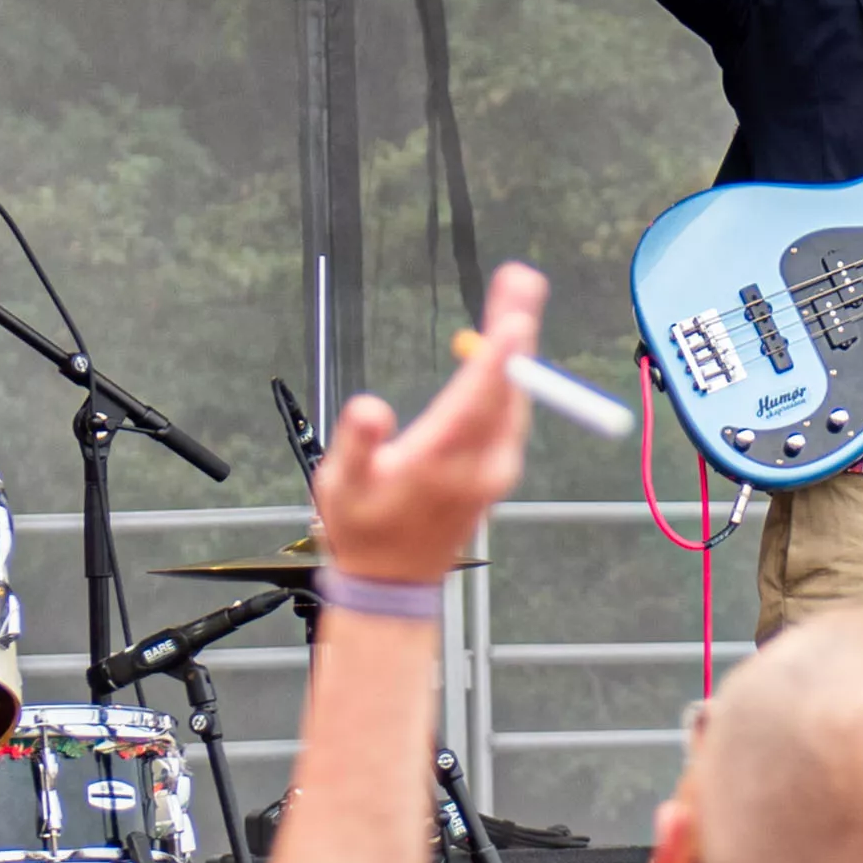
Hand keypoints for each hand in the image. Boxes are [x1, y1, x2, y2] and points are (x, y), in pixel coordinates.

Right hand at [320, 261, 548, 585]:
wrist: (393, 583)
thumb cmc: (363, 529)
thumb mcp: (341, 486)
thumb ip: (357, 444)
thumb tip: (369, 409)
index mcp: (443, 459)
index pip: (479, 396)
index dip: (499, 352)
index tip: (517, 313)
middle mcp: (481, 462)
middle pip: (508, 386)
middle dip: (515, 329)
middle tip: (521, 279)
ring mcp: (496, 468)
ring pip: (516, 398)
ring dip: (516, 348)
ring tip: (515, 297)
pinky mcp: (499, 470)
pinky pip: (513, 413)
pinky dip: (512, 376)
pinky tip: (506, 348)